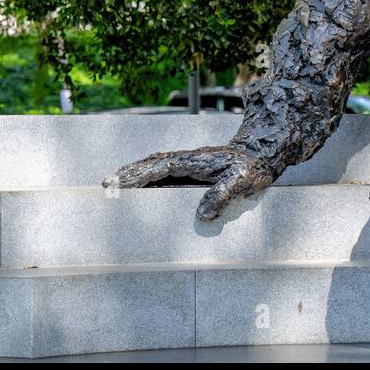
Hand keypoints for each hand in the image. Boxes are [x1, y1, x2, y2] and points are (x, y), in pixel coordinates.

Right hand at [105, 146, 273, 220]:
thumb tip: (203, 216)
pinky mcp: (193, 169)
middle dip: (127, 173)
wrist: (263, 153)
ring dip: (136, 174)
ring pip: (155, 166)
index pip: (157, 167)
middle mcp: (187, 160)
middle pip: (150, 164)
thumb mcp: (241, 182)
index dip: (136, 175)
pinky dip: (149, 177)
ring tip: (115, 186)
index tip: (116, 181)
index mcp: (193, 161)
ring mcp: (189, 163)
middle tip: (105, 185)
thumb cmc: (252, 168)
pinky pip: (165, 172)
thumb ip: (222, 196)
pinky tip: (143, 188)